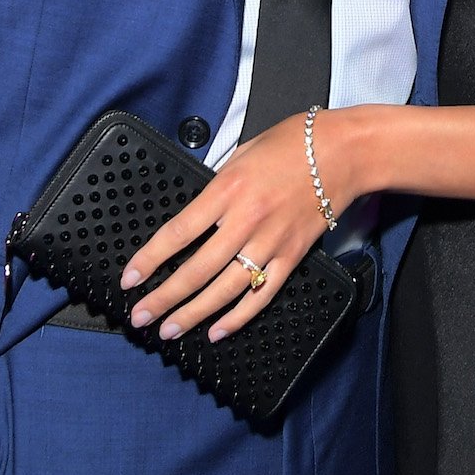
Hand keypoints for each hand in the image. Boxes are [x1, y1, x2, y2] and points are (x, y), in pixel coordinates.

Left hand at [121, 111, 355, 343]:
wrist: (344, 152)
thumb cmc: (294, 143)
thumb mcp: (242, 152)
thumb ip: (217, 185)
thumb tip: (196, 215)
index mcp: (227, 189)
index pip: (178, 233)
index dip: (150, 259)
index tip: (130, 278)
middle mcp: (246, 220)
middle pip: (196, 270)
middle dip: (163, 297)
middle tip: (141, 316)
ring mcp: (271, 242)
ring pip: (225, 289)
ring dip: (193, 314)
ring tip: (170, 330)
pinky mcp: (292, 256)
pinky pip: (262, 294)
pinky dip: (239, 317)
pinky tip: (218, 331)